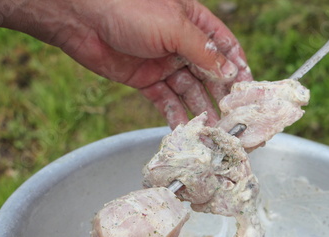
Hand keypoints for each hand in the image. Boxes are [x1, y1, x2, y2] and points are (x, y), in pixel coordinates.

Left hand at [0, 0, 252, 126]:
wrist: (80, 17)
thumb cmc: (129, 8)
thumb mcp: (175, 27)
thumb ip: (204, 52)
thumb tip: (232, 72)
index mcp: (195, 24)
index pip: (226, 48)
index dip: (238, 70)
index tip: (248, 93)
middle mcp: (182, 44)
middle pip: (210, 74)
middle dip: (222, 97)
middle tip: (232, 120)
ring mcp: (164, 64)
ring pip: (189, 92)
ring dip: (200, 111)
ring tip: (211, 132)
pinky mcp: (146, 81)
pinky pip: (166, 101)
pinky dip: (175, 116)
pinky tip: (183, 130)